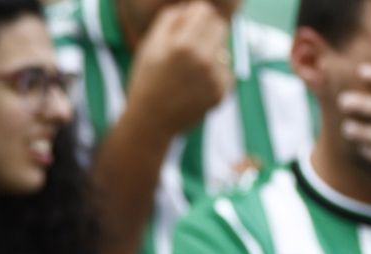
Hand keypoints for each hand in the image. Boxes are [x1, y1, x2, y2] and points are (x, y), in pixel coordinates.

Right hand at [126, 1, 233, 140]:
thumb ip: (170, 20)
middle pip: (219, 26)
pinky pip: (225, 71)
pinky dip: (213, 75)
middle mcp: (203, 60)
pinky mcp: (222, 92)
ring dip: (210, 54)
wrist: (149, 124)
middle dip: (206, 32)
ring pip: (223, 49)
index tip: (184, 28)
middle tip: (188, 49)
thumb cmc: (145, 82)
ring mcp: (215, 78)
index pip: (204, 11)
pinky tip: (194, 87)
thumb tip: (191, 7)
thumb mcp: (148, 47)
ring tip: (188, 73)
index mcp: (183, 46)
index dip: (193, 16)